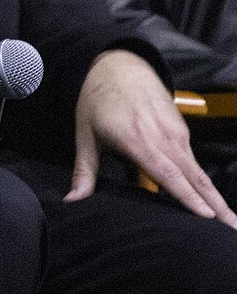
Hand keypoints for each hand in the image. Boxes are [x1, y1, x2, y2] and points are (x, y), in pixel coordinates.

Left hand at [69, 49, 236, 226]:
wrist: (119, 66)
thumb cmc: (98, 99)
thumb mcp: (84, 133)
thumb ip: (83, 170)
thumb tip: (72, 199)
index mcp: (137, 140)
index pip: (168, 174)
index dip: (188, 196)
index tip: (207, 216)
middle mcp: (162, 137)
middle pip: (193, 177)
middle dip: (215, 205)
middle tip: (231, 228)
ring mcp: (175, 133)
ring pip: (199, 171)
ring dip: (216, 196)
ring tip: (230, 220)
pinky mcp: (181, 130)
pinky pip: (194, 161)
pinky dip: (204, 181)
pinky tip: (212, 200)